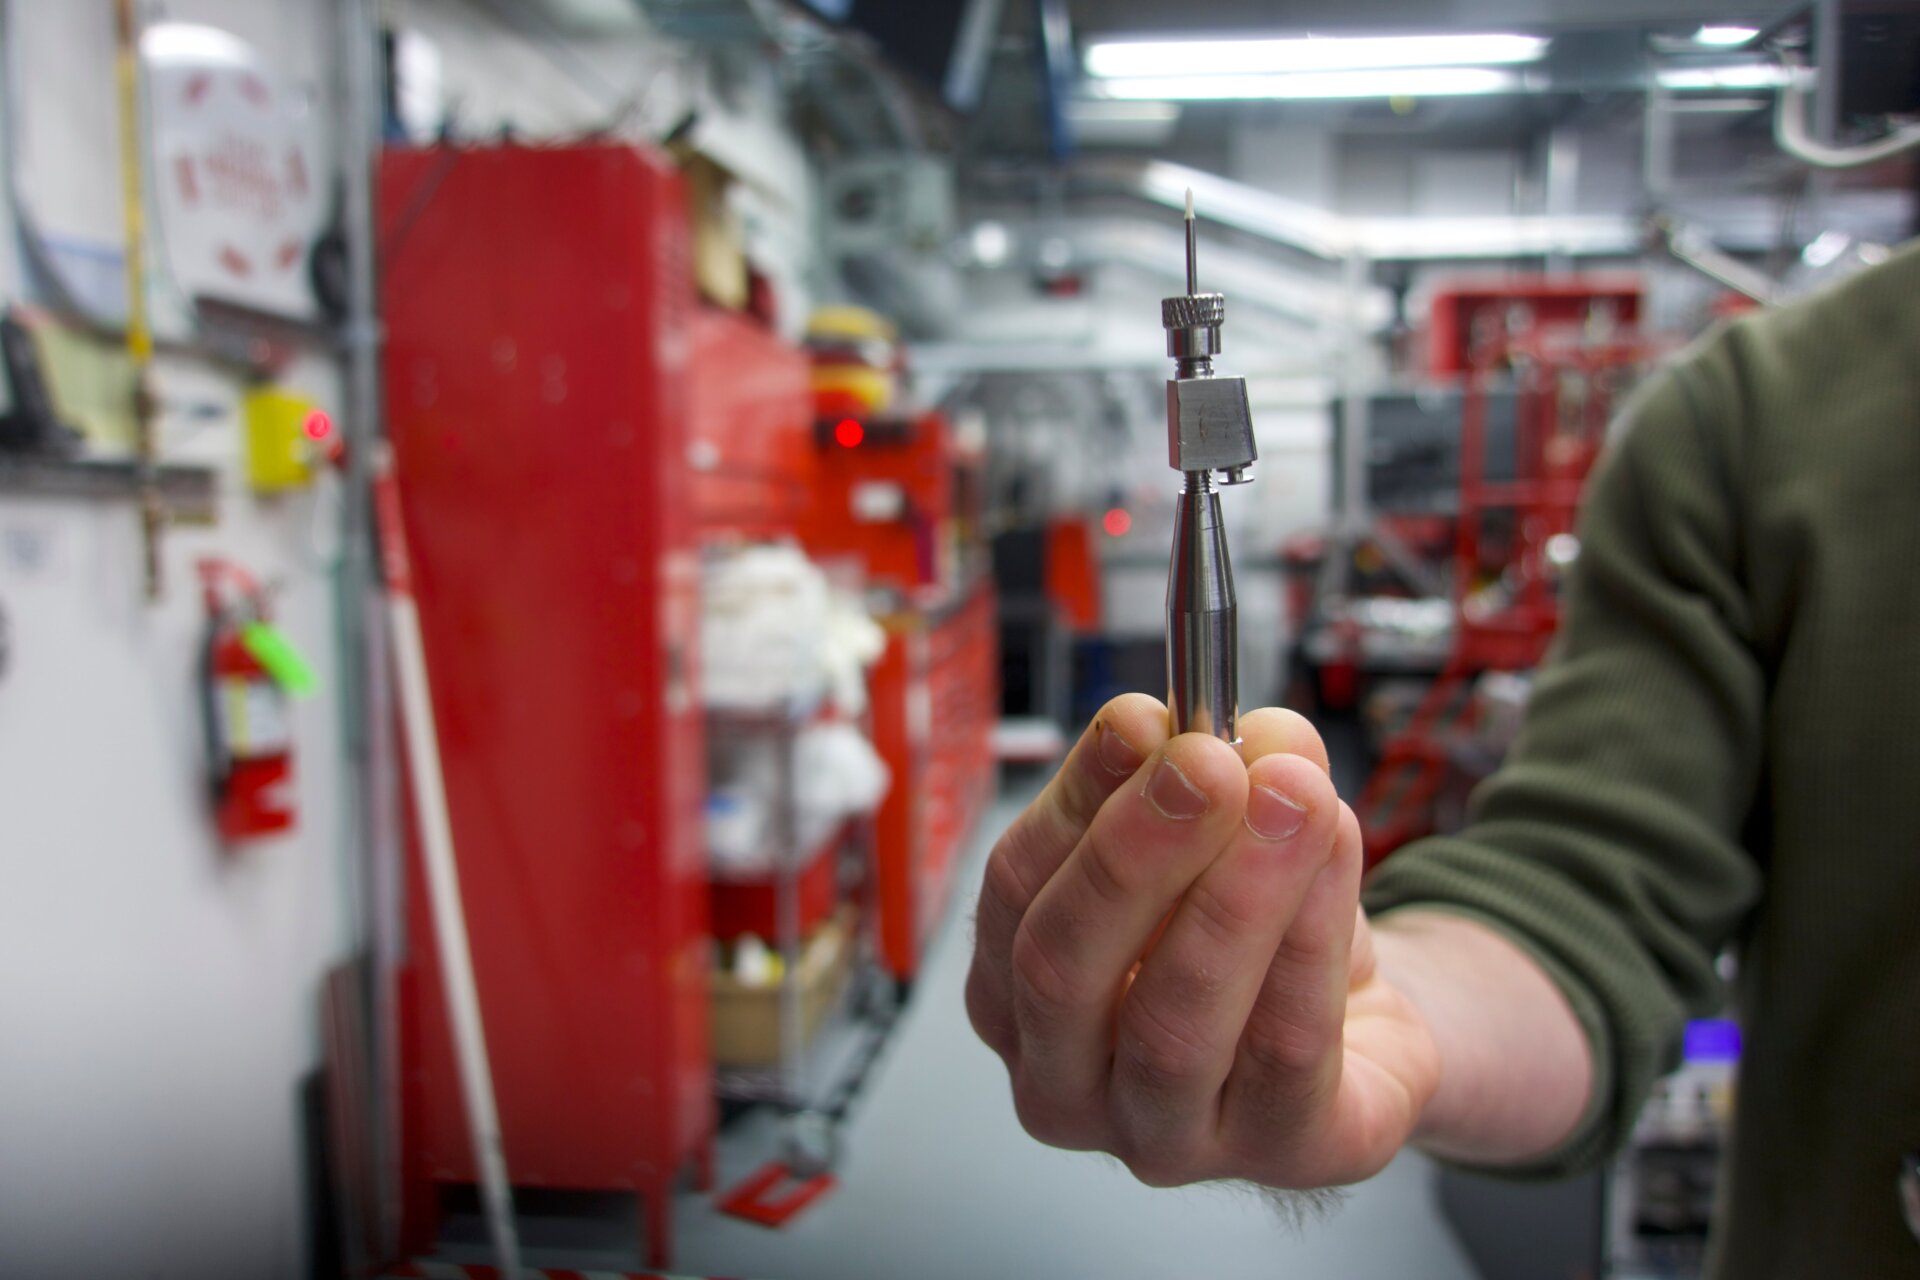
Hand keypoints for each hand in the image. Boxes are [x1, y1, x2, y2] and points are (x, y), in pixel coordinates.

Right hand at [965, 695, 1440, 1189]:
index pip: (1014, 890)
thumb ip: (1225, 773)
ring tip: (1296, 797)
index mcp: (1013, 991)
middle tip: (1208, 763)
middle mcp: (1062, 1078)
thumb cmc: (1252, 935)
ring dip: (1236, 895)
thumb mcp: (1223, 836)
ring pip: (1174, 1024)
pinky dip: (1312, 938)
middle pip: (1062, 969)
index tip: (1140, 718)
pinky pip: (1284, 1050)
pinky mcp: (1274, 1155)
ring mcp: (1158, 1137)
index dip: (1075, 798)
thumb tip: (1254, 733)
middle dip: (1137, 852)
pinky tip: (1337, 853)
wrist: (1358, 1032)